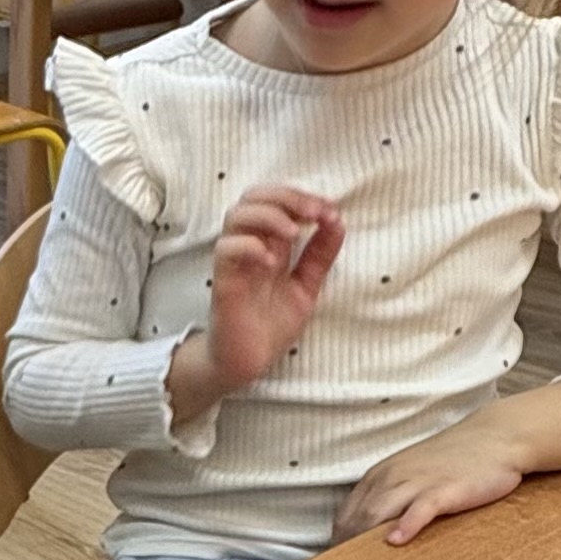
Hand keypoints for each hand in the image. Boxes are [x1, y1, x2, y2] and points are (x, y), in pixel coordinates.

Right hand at [200, 184, 342, 392]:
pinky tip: (271, 261)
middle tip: (313, 212)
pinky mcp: (223, 281)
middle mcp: (249, 246)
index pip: (278, 201)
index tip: (329, 210)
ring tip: (294, 232)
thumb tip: (338, 221)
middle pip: (254, 197)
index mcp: (269, 243)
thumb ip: (320, 255)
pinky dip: (249, 246)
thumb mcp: (307, 286)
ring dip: (268, 215)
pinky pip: (226, 249)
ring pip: (236, 215)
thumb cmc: (271, 325)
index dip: (303, 198)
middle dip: (286, 197)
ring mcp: (234, 262)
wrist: (249, 362)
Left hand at [336, 427, 535, 544]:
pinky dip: (406, 525)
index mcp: (381, 475)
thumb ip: (393, 497)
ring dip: (365, 541)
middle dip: (346, 548)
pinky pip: (419, 509)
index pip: (346, 513)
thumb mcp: (413, 474)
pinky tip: (396, 542)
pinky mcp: (444, 490)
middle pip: (357, 517)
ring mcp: (417, 482)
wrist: (496, 436)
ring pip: (379, 512)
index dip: (338, 541)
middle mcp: (392, 477)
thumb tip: (377, 532)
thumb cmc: (455, 461)